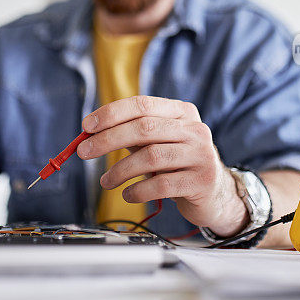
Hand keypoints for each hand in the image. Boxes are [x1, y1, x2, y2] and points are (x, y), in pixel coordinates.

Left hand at [76, 95, 247, 236]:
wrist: (215, 194)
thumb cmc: (178, 165)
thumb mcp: (158, 143)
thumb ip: (131, 135)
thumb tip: (91, 133)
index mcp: (182, 112)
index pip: (142, 105)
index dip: (112, 113)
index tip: (87, 126)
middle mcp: (194, 130)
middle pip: (144, 128)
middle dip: (108, 139)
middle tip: (84, 151)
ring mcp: (201, 154)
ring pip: (151, 156)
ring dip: (120, 170)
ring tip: (106, 181)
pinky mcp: (201, 181)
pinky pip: (162, 184)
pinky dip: (138, 190)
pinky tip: (127, 194)